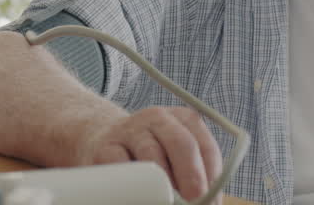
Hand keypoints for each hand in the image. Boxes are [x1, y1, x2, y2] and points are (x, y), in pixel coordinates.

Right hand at [76, 107, 222, 202]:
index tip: (210, 200)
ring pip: (151, 154)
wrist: (102, 140)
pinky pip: (120, 165)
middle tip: (193, 201)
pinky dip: (131, 184)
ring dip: (161, 183)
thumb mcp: (178, 158)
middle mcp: (158, 118)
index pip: (205, 147)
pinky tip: (137, 194)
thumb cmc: (151, 156)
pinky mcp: (105, 146)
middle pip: (181, 143)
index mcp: (184, 120)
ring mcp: (130, 129)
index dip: (211, 177)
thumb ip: (195, 176)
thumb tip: (207, 203)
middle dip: (191, 176)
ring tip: (164, 199)